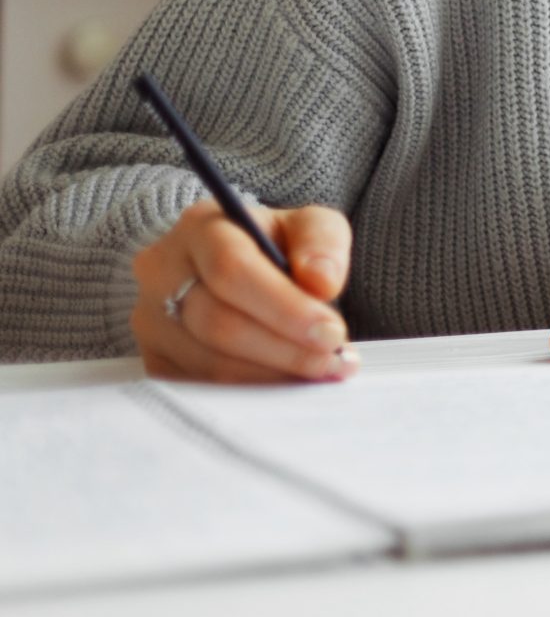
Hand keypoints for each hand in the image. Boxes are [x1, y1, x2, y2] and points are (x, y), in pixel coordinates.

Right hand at [129, 199, 355, 382]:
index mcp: (200, 227)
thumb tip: (322, 282)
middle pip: (218, 322)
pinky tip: (286, 382)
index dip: (284, 307)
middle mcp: (161, 271)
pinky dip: (249, 390)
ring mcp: (150, 319)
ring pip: (208, 362)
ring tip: (320, 372)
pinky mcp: (153, 359)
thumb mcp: (307, 226)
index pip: (232, 269)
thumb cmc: (274, 245)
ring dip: (272, 375)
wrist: (230, 268)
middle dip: (284, 348)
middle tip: (333, 361)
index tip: (331, 333)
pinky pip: (199, 386)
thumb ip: (322, 242)